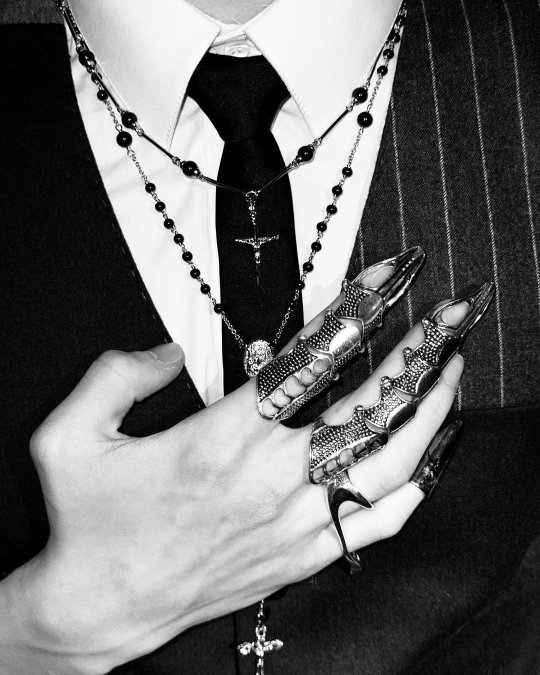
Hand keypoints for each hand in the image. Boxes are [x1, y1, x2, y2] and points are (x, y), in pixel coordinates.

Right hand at [0, 300, 466, 674]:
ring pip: (389, 461)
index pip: (309, 358)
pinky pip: (376, 522)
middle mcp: (271, 477)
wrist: (102, 607)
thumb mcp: (69, 436)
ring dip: (428, 412)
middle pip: (368, 404)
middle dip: (418, 353)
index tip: (391, 279)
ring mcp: (294, 520)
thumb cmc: (91, 525)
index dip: (357, 310)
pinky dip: (412, 487)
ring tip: (451, 373)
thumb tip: (169, 350)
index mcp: (222, 438)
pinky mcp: (301, 556)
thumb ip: (117, 375)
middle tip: (450, 317)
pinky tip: (428, 460)